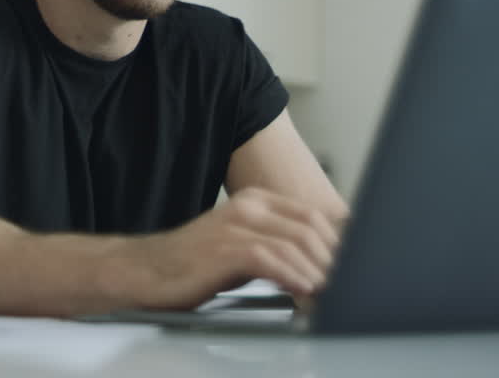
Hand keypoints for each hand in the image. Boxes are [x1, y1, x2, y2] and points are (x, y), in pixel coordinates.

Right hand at [106, 187, 344, 309]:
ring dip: (319, 272)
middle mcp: (248, 207)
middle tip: (349, 286)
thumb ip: (277, 252)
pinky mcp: (224, 248)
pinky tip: (305, 292)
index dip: (338, 243)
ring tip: (333, 295)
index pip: (312, 216)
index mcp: (255, 202)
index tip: (355, 268)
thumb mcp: (241, 252)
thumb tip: (319, 271)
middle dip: (335, 260)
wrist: (142, 272)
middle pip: (310, 227)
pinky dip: (293, 277)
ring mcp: (235, 225)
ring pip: (295, 242)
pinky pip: (270, 259)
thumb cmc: (192, 268)